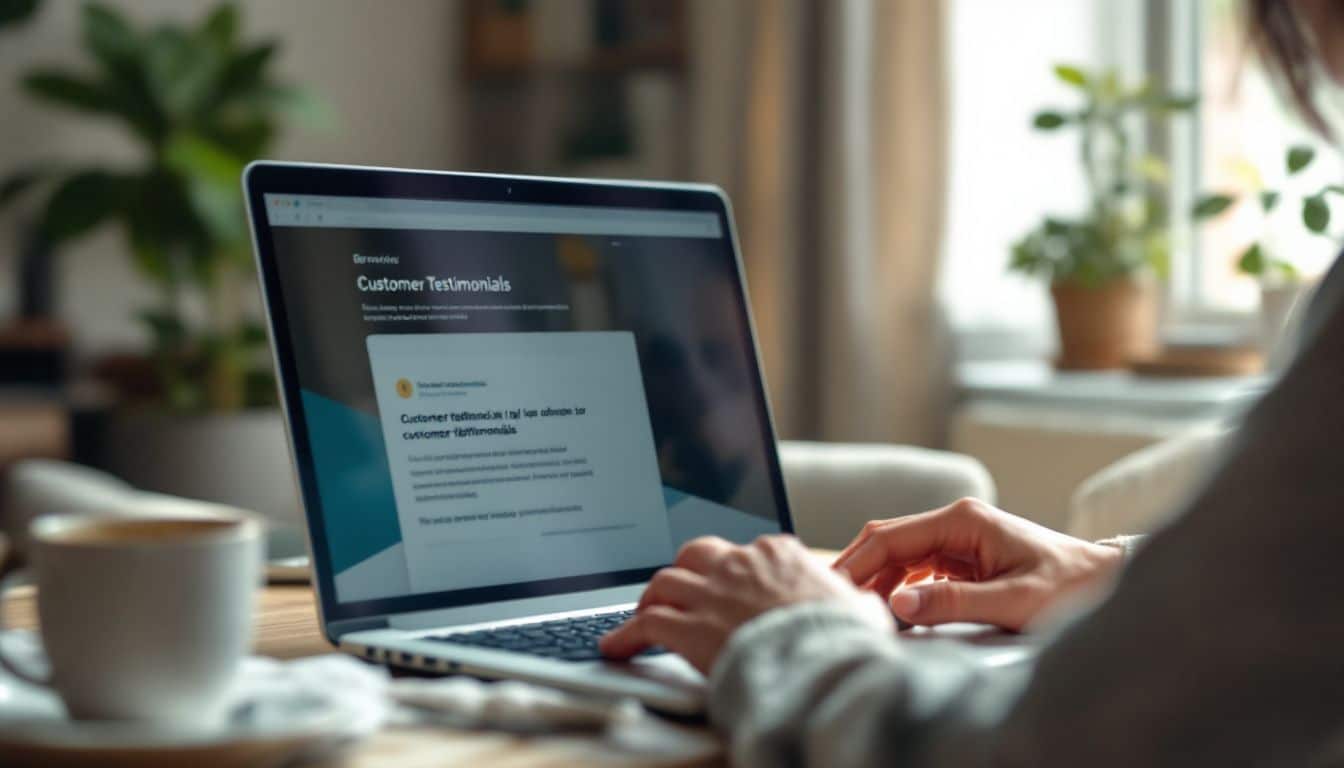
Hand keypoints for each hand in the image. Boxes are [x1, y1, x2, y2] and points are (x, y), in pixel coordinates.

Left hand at [600, 534, 891, 673]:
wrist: (824, 662)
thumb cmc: (846, 639)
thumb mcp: (859, 608)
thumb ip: (847, 599)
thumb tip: (862, 606)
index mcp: (780, 554)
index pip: (747, 551)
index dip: (734, 571)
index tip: (729, 586)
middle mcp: (740, 564)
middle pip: (697, 553)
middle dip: (687, 571)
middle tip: (681, 593)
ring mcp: (711, 594)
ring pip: (665, 582)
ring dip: (652, 599)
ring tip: (644, 615)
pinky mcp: (688, 627)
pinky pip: (645, 623)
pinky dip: (625, 635)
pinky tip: (615, 647)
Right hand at [833, 498, 1123, 630]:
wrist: (1106, 583)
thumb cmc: (1070, 587)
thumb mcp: (1013, 601)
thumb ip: (954, 603)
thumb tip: (898, 605)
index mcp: (962, 521)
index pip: (889, 537)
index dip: (854, 563)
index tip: (829, 589)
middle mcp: (955, 523)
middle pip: (886, 542)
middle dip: (855, 570)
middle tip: (827, 601)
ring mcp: (957, 540)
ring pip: (897, 556)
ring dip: (874, 582)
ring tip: (852, 611)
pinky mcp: (962, 560)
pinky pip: (915, 571)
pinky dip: (895, 589)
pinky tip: (885, 611)